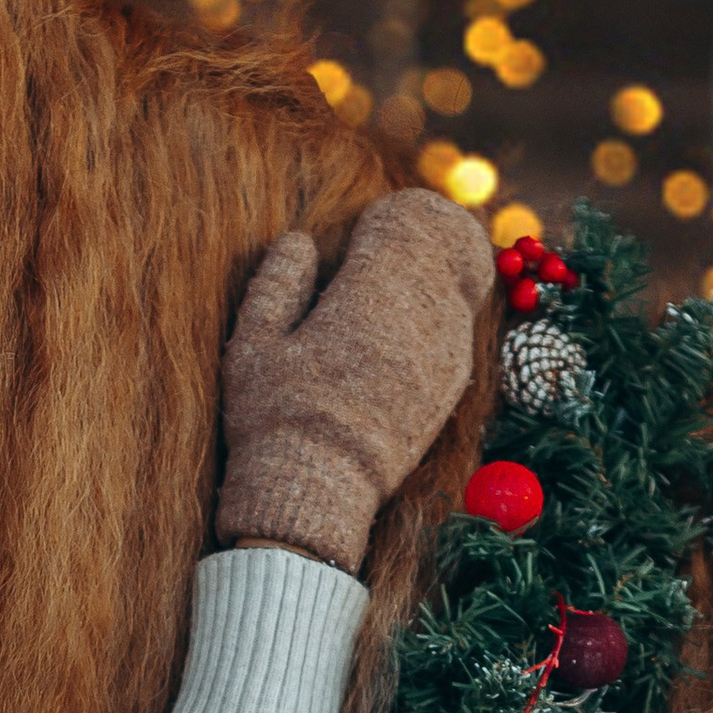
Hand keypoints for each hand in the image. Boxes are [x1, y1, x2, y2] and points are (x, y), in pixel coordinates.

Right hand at [217, 187, 494, 571]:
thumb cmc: (275, 414)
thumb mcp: (254, 342)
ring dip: (428, 281)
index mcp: (373, 291)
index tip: (361, 231)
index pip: (404, 223)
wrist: (318, 492)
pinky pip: (457, 331)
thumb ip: (278, 281)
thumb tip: (299, 241)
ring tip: (390, 293)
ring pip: (454, 289)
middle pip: (439, 251)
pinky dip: (437, 320)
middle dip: (414, 244)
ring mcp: (446, 354)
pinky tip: (403, 335)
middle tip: (381, 253)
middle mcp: (422, 315)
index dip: (384, 220)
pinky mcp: (452, 389)